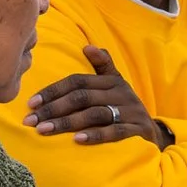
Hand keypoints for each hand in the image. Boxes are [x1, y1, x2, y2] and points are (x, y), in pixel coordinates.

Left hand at [27, 46, 165, 146]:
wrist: (155, 134)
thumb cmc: (126, 109)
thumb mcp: (117, 86)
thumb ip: (103, 66)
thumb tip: (88, 47)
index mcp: (112, 81)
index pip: (78, 82)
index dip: (54, 90)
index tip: (32, 103)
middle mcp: (121, 94)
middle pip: (82, 97)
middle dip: (54, 108)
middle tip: (31, 120)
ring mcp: (130, 112)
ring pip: (94, 114)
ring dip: (67, 122)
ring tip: (44, 130)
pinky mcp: (137, 130)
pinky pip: (115, 132)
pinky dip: (96, 135)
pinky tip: (77, 140)